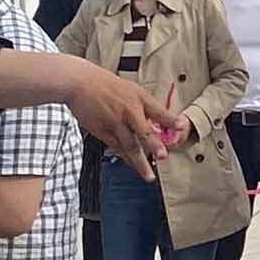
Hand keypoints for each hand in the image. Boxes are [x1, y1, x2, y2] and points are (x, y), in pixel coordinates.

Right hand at [45, 58, 184, 179]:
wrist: (79, 83)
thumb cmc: (105, 84)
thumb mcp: (130, 89)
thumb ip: (145, 106)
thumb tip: (159, 123)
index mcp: (137, 98)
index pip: (158, 111)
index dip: (170, 120)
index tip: (181, 127)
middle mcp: (128, 111)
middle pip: (144, 132)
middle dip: (154, 146)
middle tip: (163, 157)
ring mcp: (114, 123)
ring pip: (129, 146)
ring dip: (140, 163)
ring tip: (149, 176)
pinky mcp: (102, 131)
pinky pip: (116, 148)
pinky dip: (124, 157)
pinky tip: (131, 164)